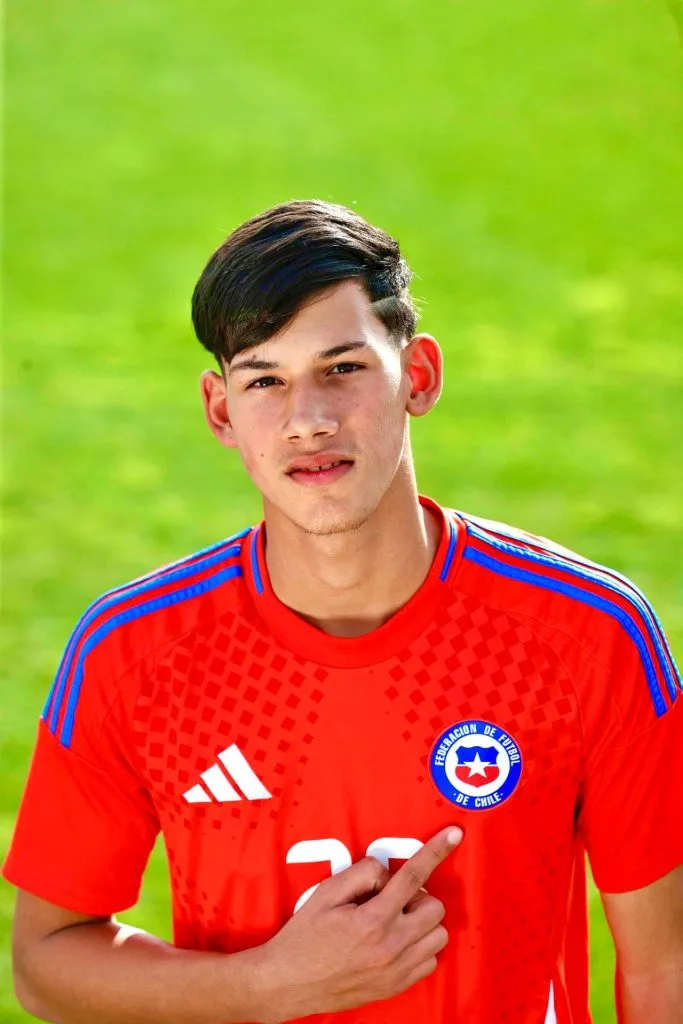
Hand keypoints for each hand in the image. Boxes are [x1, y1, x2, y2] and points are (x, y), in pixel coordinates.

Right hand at [253, 826, 462, 1022]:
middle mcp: (391, 947)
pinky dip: (420, 947)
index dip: (436, 850)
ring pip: (438, 936)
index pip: (413, 876)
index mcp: (372, 919)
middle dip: (418, 896)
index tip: (455, 834)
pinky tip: (396, 941)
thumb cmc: (304, 936)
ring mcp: (396, 971)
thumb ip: (361, 874)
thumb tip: (387, 873)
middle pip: (435, 908)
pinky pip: (430, 961)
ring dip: (422, 922)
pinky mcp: (396, 987)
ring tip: (395, 921)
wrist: (288, 984)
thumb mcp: (326, 893)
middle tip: (392, 899)